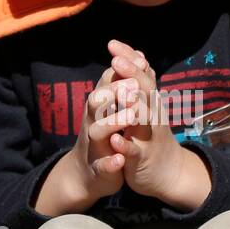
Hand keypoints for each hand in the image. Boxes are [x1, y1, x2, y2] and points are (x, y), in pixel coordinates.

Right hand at [34, 66, 135, 215]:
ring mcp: (95, 145)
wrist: (88, 173)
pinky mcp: (99, 167)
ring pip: (97, 131)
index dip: (121, 70)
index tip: (141, 60)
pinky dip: (111, 162)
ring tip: (131, 116)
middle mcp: (93, 122)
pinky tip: (120, 159)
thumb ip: (126, 84)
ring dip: (113, 123)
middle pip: (97, 101)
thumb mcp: (117, 108)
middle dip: (114, 91)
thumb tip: (139, 55)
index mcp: (101, 107)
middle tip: (134, 86)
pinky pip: (102, 165)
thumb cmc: (107, 134)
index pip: (107, 82)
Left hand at [104, 40, 211, 211]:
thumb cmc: (151, 134)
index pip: (140, 75)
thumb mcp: (147, 106)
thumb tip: (139, 54)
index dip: (128, 60)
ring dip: (133, 107)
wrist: (168, 172)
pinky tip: (115, 140)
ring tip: (123, 95)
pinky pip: (134, 151)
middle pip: (144, 91)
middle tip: (117, 59)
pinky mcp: (141, 159)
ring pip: (142, 120)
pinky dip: (125, 145)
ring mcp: (148, 137)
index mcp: (149, 101)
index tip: (113, 44)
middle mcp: (151, 115)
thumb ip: (141, 82)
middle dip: (132, 75)